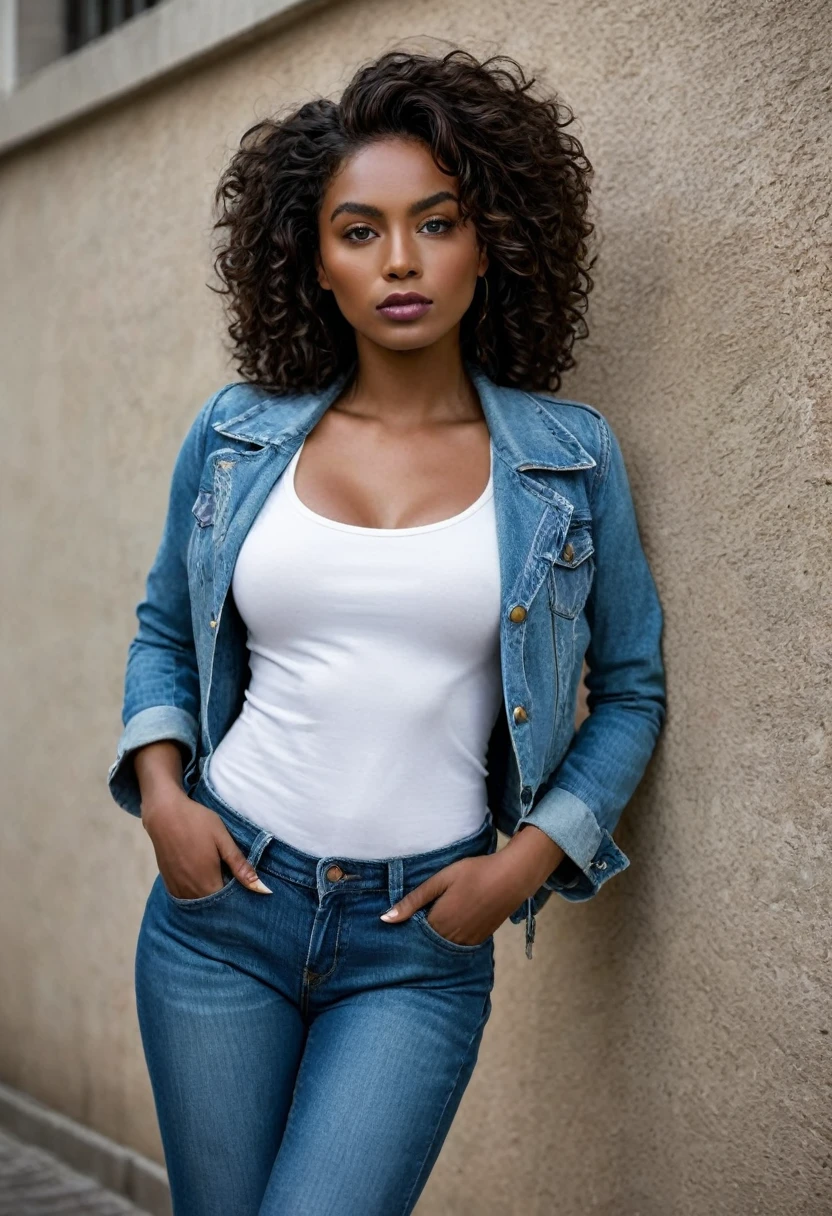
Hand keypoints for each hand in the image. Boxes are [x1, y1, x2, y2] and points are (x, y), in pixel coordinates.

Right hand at [141, 790, 272, 899]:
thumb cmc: (197, 822)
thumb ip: (239, 864)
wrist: (164, 813)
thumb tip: (260, 888)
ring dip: (208, 896)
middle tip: (232, 879)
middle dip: (224, 898)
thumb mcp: (222, 839)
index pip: (227, 902)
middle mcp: (190, 890)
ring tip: (217, 877)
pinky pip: (184, 897)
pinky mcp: (167, 882)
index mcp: (207, 881)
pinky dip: (195, 893)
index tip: (243, 885)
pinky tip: (201, 878)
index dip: (238, 897)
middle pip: (212, 904)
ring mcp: (177, 888)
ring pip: (198, 902)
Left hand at [379, 850, 532, 946]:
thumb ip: (413, 900)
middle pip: (426, 944)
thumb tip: (385, 919)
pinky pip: (458, 946)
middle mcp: (452, 938)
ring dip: (434, 938)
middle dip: (418, 935)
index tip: (402, 917)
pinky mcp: (480, 940)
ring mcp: (467, 941)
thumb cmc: (475, 872)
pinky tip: (450, 923)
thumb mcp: (440, 880)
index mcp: (439, 922)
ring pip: (442, 947)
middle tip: (416, 918)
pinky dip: (450, 938)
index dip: (405, 927)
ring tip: (435, 918)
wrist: (512, 878)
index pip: (412, 935)